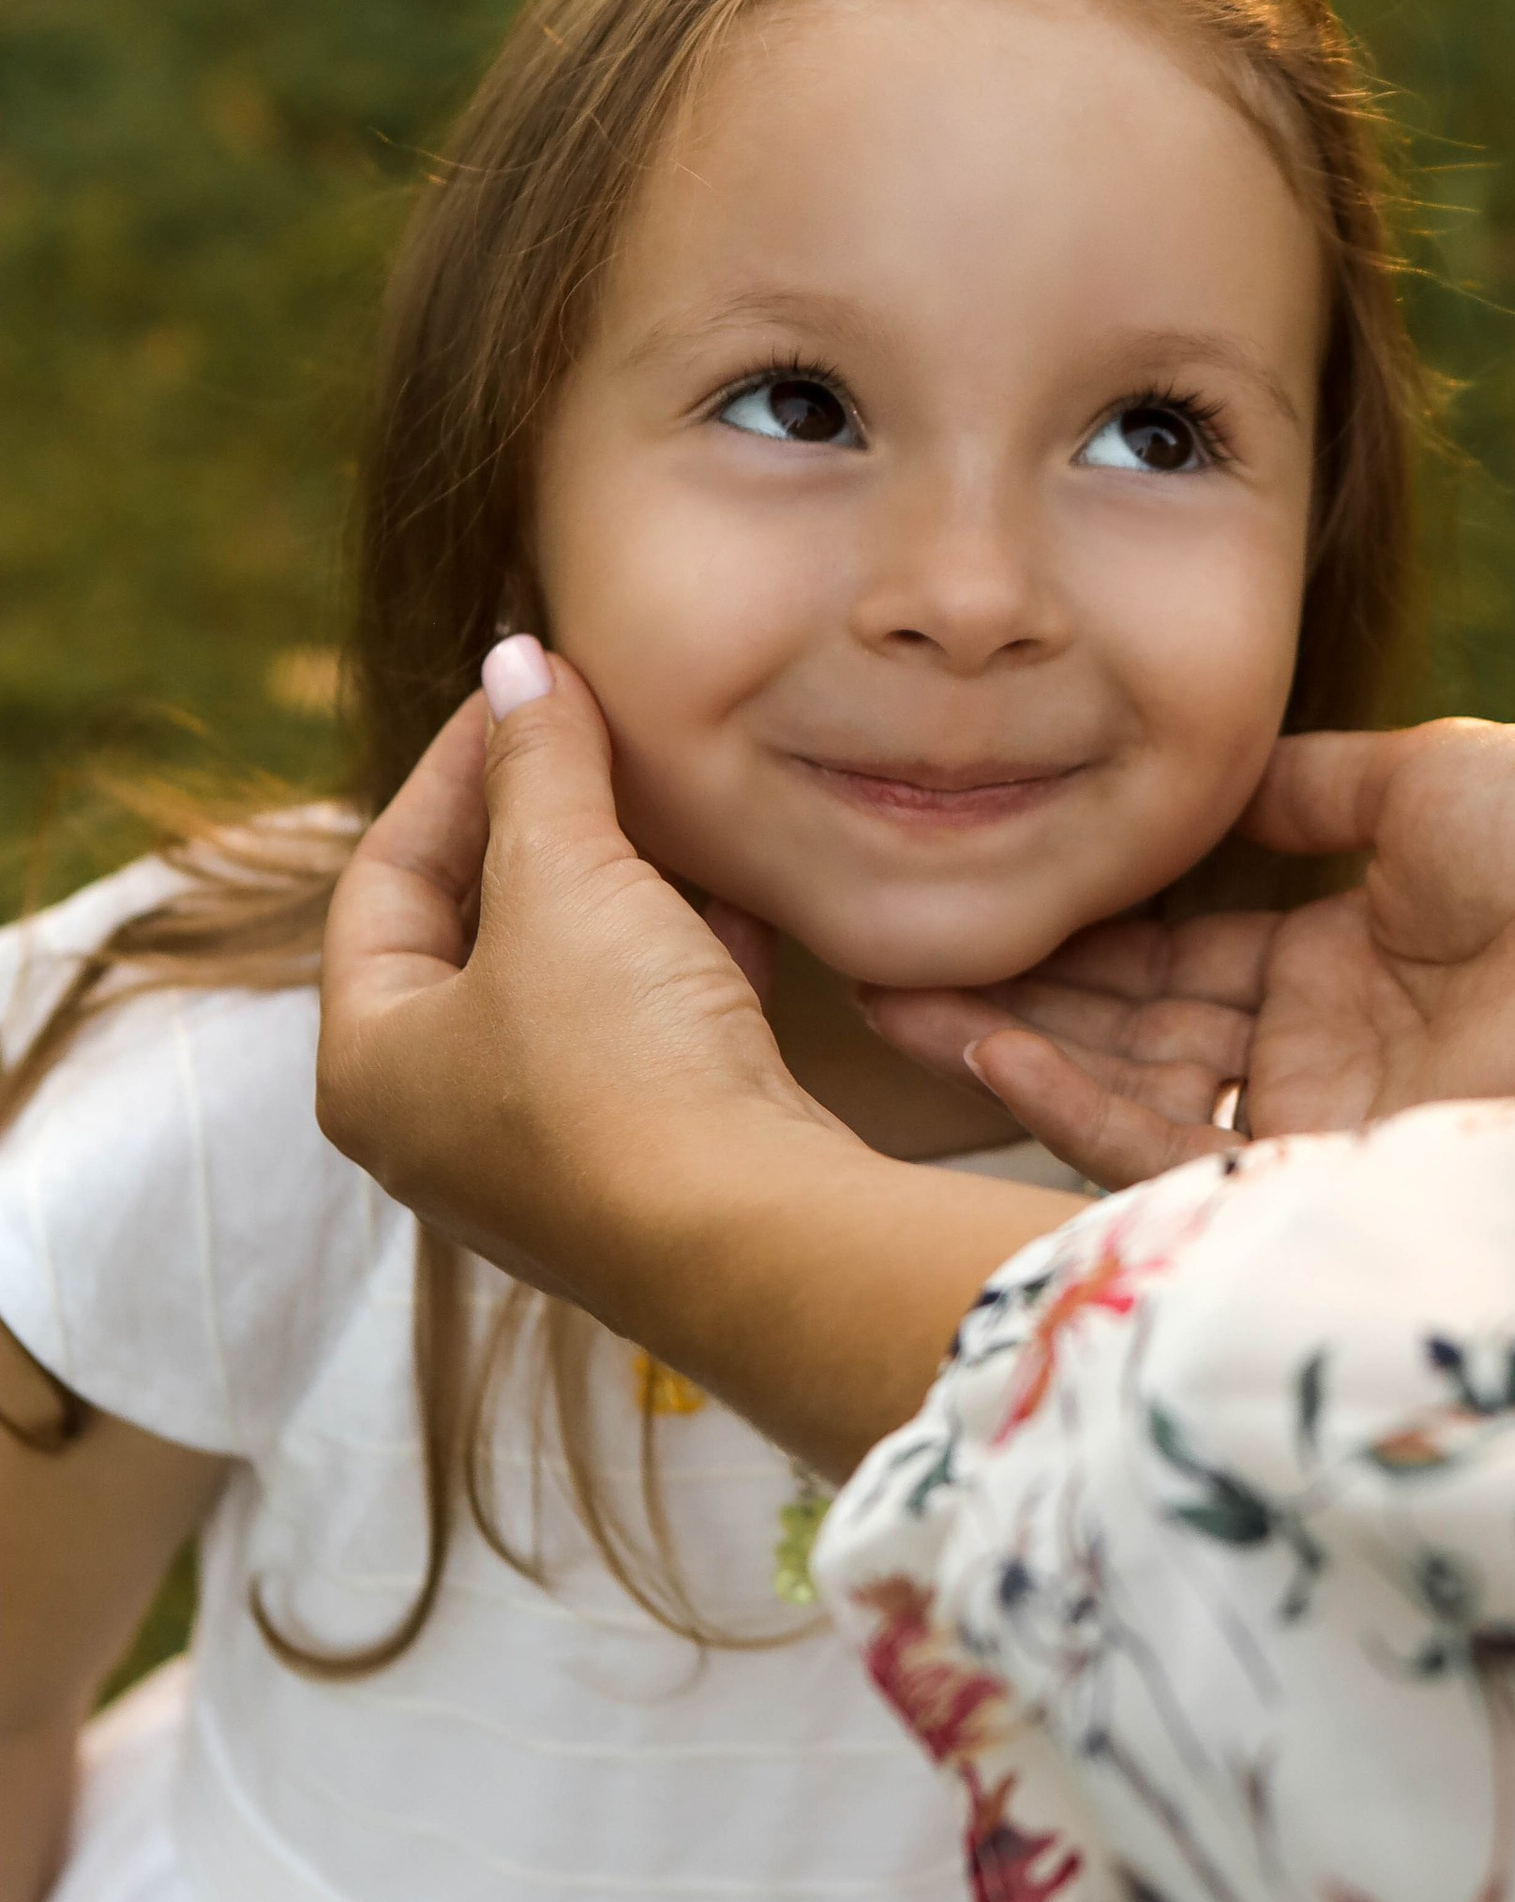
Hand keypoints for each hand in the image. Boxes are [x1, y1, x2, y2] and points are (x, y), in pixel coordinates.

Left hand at [317, 646, 830, 1323]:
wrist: (756, 1239)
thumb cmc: (621, 1068)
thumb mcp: (566, 880)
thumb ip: (536, 764)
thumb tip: (518, 661)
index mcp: (371, 1065)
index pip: (382, 880)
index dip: (451, 768)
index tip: (525, 689)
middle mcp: (439, 1126)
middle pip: (471, 933)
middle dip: (541, 826)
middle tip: (595, 736)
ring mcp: (546, 1159)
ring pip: (568, 983)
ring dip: (620, 888)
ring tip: (671, 803)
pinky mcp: (649, 1171)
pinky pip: (646, 1037)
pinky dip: (681, 961)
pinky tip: (740, 899)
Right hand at [867, 718, 1514, 1187]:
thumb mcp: (1433, 783)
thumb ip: (1315, 790)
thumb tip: (1227, 764)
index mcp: (1346, 956)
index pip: (1178, 945)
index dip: (1079, 916)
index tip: (976, 875)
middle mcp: (1318, 1047)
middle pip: (1133, 1020)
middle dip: (1015, 986)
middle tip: (883, 947)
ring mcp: (1315, 1117)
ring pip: (1130, 1086)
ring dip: (1011, 1042)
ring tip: (892, 991)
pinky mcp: (1322, 1172)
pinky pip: (1170, 1142)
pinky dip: (1071, 1097)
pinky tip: (985, 1043)